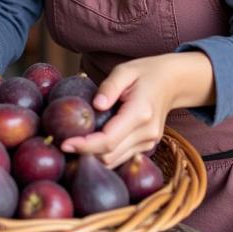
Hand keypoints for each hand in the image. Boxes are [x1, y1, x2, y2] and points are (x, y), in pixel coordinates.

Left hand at [60, 52, 213, 167]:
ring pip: (114, 160)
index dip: (85, 145)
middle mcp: (147, 133)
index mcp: (140, 113)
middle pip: (109, 155)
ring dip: (93, 157)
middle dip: (84, 154)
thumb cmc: (144, 72)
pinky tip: (90, 144)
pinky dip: (104, 155)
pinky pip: (121, 157)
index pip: (109, 139)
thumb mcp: (124, 70)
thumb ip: (109, 86)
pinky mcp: (147, 146)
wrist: (172, 81)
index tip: (64, 143)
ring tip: (72, 144)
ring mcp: (149, 142)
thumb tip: (95, 105)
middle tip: (61, 143)